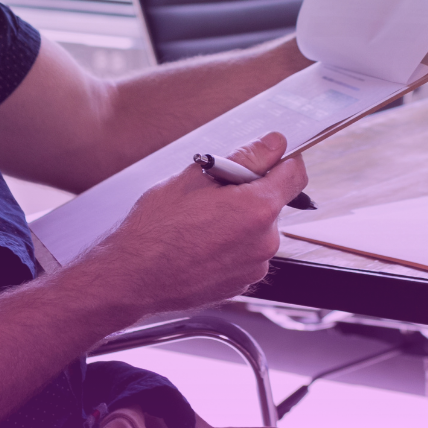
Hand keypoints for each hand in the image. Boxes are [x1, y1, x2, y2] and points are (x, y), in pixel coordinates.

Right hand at [80, 133, 306, 315]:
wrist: (132, 278)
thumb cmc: (156, 228)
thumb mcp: (197, 177)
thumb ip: (245, 158)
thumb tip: (273, 144)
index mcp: (258, 208)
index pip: (295, 173)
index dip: (281, 160)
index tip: (265, 159)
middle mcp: (265, 241)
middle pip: (273, 202)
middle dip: (250, 192)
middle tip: (212, 194)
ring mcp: (254, 266)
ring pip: (258, 229)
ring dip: (239, 221)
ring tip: (200, 223)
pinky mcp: (242, 283)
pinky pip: (246, 253)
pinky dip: (231, 245)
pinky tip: (200, 244)